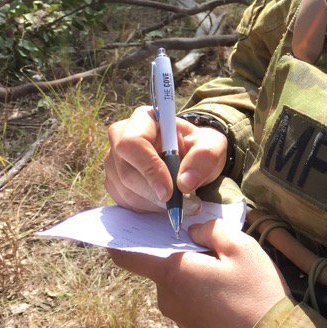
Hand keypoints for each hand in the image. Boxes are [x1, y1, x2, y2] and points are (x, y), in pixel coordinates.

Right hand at [105, 106, 228, 211]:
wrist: (191, 157)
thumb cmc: (198, 146)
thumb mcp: (212, 145)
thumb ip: (204, 157)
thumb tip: (184, 182)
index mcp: (144, 119)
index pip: (133, 142)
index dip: (149, 168)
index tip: (168, 191)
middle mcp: (121, 137)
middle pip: (126, 172)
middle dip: (155, 194)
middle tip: (184, 205)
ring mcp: (114, 161)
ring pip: (126, 191)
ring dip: (155, 203)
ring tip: (182, 203)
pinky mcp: (114, 182)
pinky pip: (126, 202)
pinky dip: (149, 208)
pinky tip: (166, 202)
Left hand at [108, 220, 290, 327]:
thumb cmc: (256, 294)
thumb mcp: (242, 248)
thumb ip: (212, 230)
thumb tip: (194, 230)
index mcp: (172, 273)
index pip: (126, 256)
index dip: (121, 237)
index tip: (127, 222)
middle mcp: (167, 296)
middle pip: (161, 263)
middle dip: (180, 248)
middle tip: (210, 238)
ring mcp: (178, 315)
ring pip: (179, 280)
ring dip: (196, 268)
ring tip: (229, 265)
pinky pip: (189, 297)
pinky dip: (202, 286)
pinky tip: (230, 286)